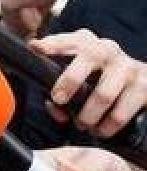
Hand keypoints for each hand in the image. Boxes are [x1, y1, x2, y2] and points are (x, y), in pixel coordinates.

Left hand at [31, 29, 146, 136]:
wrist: (139, 81)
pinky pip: (122, 111)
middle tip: (59, 99)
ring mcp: (127, 66)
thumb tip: (54, 107)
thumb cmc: (94, 78)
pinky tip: (102, 130)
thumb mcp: (76, 76)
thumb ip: (60, 88)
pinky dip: (108, 125)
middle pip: (89, 57)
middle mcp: (107, 49)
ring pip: (104, 93)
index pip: (67, 40)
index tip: (35, 47)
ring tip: (82, 124)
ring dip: (88, 114)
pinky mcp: (145, 85)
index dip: (51, 43)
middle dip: (69, 80)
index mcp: (86, 43)